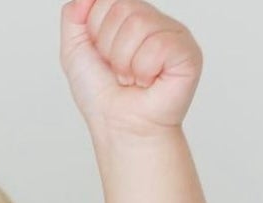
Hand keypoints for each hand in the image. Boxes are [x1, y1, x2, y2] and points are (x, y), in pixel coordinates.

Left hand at [60, 0, 202, 137]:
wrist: (120, 129)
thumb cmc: (104, 97)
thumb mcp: (75, 53)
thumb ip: (74, 17)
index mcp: (131, 17)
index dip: (97, 32)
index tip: (104, 57)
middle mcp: (154, 21)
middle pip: (122, 7)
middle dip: (110, 48)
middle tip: (120, 72)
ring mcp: (174, 34)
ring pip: (138, 24)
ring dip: (125, 62)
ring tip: (133, 79)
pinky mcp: (188, 52)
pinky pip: (157, 44)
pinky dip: (144, 70)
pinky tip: (149, 82)